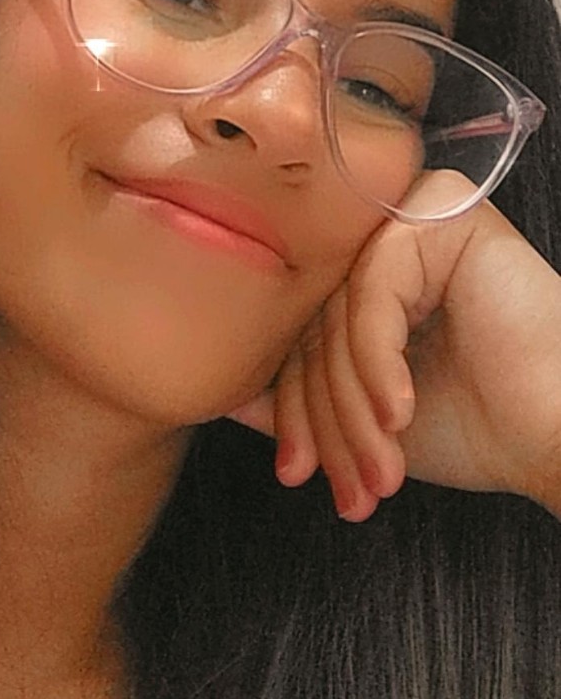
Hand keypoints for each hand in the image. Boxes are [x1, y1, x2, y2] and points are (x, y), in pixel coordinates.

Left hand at [227, 171, 560, 521]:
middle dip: (326, 418)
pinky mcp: (442, 214)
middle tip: (342, 486)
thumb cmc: (483, 423)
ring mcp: (412, 212)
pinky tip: (403, 414)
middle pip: (315, 323)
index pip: (301, 330)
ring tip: (379, 471)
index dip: (293, 409)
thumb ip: (295, 396)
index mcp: (367, 266)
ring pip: (338, 315)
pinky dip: (381, 364)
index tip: (298, 475)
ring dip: (354, 408)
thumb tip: (215, 392)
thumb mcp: (363, 417)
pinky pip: (373, 294)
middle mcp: (385, 227)